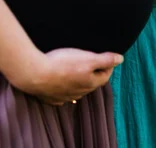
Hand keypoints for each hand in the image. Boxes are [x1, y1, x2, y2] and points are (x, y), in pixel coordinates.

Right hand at [9, 48, 123, 105]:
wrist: (34, 74)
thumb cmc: (62, 64)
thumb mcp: (88, 58)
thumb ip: (106, 59)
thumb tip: (121, 59)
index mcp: (91, 83)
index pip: (106, 75)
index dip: (108, 65)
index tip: (106, 57)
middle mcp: (80, 93)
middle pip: (92, 83)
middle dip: (94, 73)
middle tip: (93, 62)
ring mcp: (65, 97)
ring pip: (78, 89)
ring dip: (80, 80)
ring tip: (77, 70)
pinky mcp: (51, 98)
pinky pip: (62, 95)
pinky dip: (64, 89)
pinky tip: (62, 84)